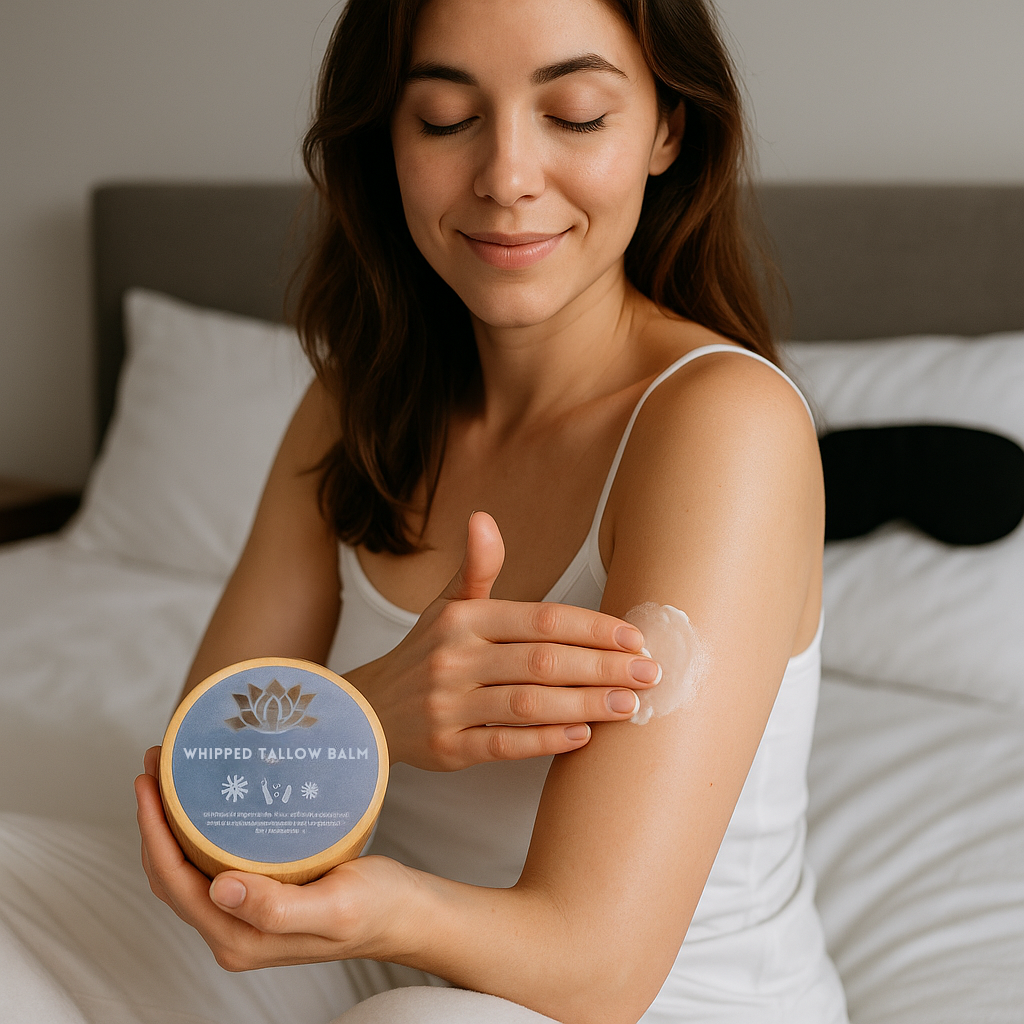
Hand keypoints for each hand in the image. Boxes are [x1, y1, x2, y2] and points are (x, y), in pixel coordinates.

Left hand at [135, 746, 411, 969]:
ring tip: (172, 773)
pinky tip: (208, 798)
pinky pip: (212, 861)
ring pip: (188, 866)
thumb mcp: (335, 906)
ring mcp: (244, 914)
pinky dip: (198, 829)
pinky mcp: (259, 895)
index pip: (175, 882)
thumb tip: (220, 890)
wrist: (406, 912)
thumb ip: (278, 908)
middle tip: (156, 764)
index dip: (153, 832)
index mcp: (240, 938)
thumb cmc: (378, 908)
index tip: (149, 783)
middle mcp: (233, 929)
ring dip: (171, 822)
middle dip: (154, 820)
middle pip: (171, 873)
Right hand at [347, 512, 660, 770]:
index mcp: (464, 620)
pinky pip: (504, 745)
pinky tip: (583, 736)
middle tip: (650, 673)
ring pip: (529, 704)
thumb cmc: (426, 653)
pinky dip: (546, 741)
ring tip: (630, 706)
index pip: (541, 619)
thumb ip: (476, 567)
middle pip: (543, 662)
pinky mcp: (448, 748)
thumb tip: (483, 517)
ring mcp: (450, 706)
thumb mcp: (447, 606)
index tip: (635, 637)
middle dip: (603, 668)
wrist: (370, 711)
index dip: (593, 628)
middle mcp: (455, 660)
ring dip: (586, 705)